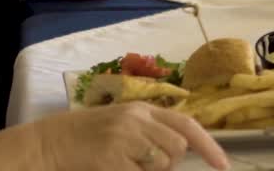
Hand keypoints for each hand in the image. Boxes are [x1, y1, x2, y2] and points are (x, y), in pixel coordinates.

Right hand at [41, 102, 228, 170]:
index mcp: (142, 108)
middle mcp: (136, 118)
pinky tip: (115, 169)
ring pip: (162, 163)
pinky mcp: (112, 157)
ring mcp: (124, 137)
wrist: (51, 142)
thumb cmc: (87, 137)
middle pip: (177, 147)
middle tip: (142, 164)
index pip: (186, 123)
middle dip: (168, 163)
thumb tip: (181, 152)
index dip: (208, 145)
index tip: (223, 165)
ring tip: (125, 165)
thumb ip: (151, 132)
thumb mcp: (122, 124)